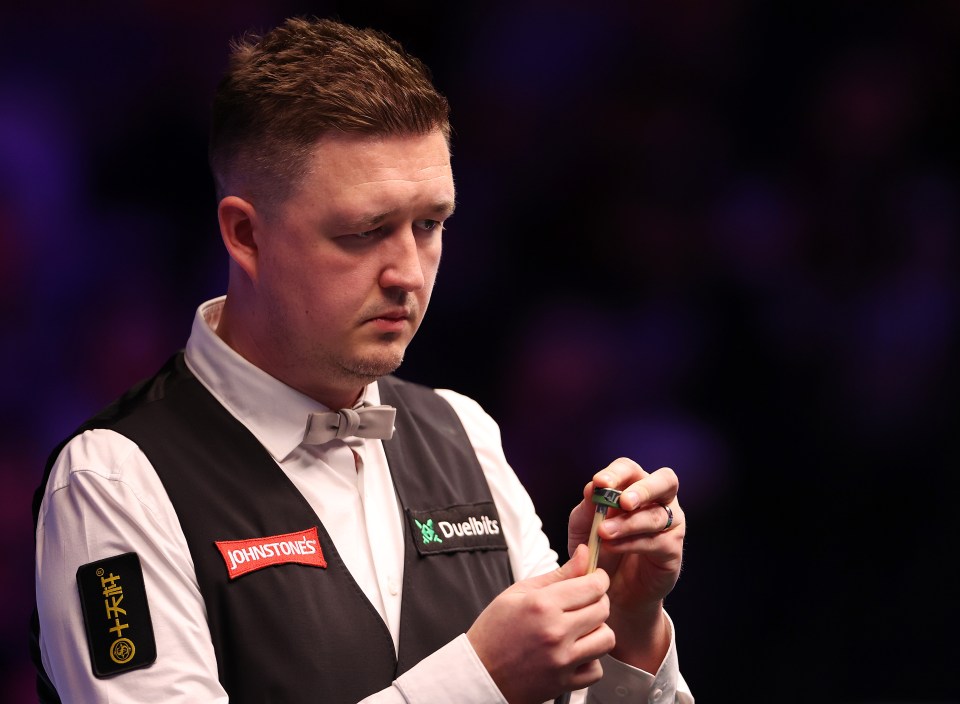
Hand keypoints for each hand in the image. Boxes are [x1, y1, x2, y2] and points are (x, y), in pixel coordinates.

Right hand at [466, 545, 614, 703]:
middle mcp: (555, 632)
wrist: (479, 674)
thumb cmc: (495, 630)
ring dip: (597, 631)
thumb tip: (584, 553)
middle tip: (585, 602)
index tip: (595, 579)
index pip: (593, 586)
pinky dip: (590, 660)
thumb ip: (558, 574)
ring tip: (581, 628)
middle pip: (603, 610)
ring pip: (606, 639)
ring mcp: (561, 661)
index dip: (599, 578)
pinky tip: (574, 652)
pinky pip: (597, 669)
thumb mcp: (519, 592)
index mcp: (542, 605)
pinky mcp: (564, 683)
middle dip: (599, 601)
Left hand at [567, 458, 684, 669]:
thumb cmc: (599, 548)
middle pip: (665, 481)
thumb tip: (592, 487)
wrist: (609, 587)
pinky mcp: (672, 550)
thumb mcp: (584, 526)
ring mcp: (670, 524)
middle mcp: (659, 500)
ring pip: (657, 516)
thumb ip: (588, 507)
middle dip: (643, 490)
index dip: (617, 473)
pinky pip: (657, 542)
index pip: (631, 469)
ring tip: (604, 532)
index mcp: (635, 486)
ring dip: (628, 523)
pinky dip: (632, 543)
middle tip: (622, 502)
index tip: (600, 482)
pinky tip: (613, 547)